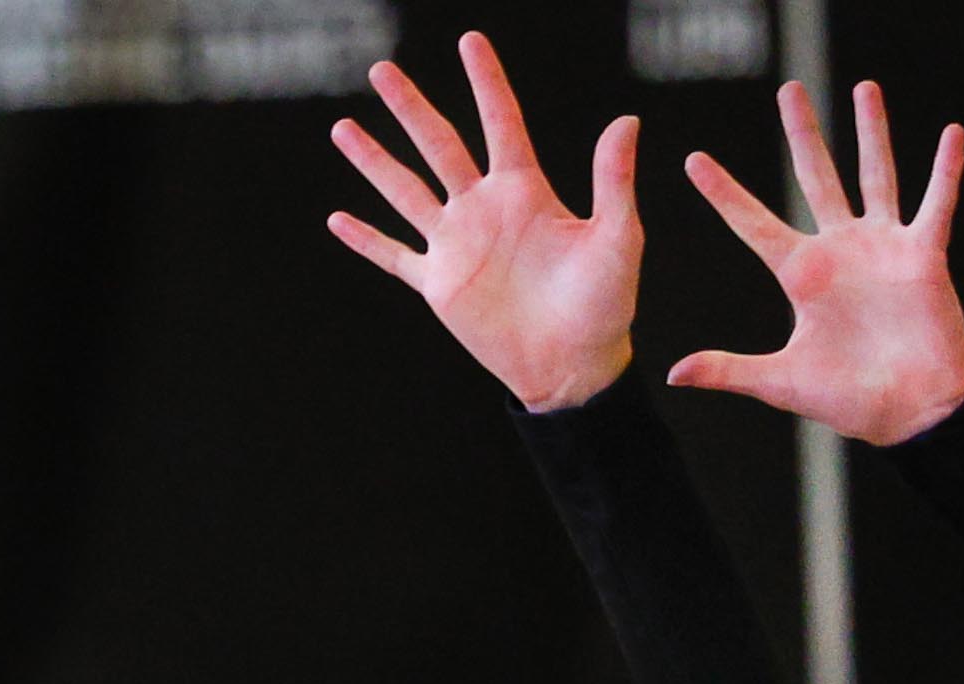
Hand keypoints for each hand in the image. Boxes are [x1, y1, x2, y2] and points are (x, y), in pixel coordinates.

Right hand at [328, 32, 640, 412]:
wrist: (573, 363)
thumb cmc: (606, 302)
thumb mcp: (619, 236)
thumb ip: (613, 180)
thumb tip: (626, 120)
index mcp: (526, 189)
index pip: (501, 121)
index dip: (485, 81)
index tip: (469, 40)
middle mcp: (484, 208)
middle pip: (438, 144)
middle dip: (410, 107)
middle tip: (381, 70)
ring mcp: (456, 245)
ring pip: (405, 191)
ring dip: (374, 161)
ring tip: (343, 128)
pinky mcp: (438, 285)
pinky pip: (394, 256)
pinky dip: (366, 240)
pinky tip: (338, 220)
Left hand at [672, 81, 963, 445]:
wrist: (909, 412)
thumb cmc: (849, 399)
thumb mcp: (780, 382)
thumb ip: (728, 370)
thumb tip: (673, 374)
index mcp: (801, 276)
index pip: (753, 224)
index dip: (724, 194)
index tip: (694, 160)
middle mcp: (840, 251)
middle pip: (815, 177)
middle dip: (802, 135)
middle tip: (788, 90)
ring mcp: (883, 248)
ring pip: (875, 174)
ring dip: (871, 131)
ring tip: (863, 87)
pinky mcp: (925, 255)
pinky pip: (937, 204)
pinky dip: (946, 171)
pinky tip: (952, 134)